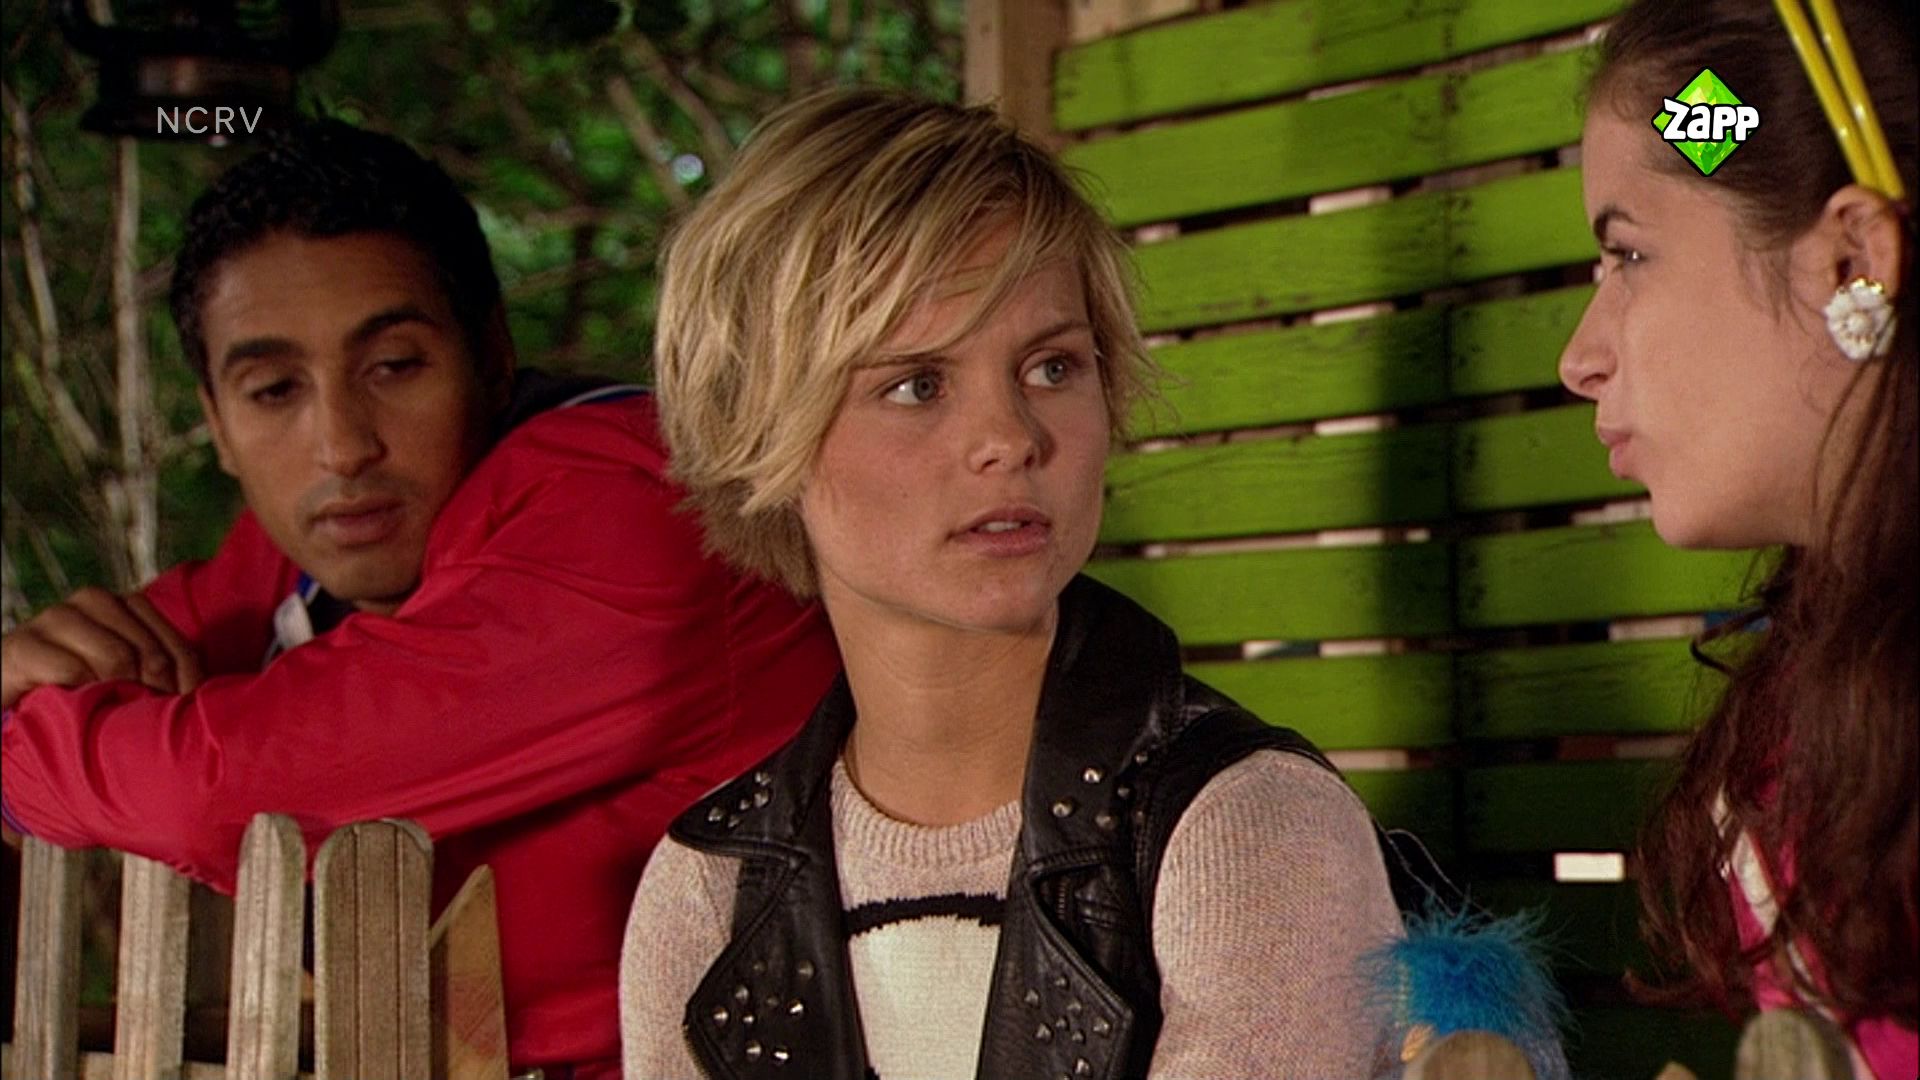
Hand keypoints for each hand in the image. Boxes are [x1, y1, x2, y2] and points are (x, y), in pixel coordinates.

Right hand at [1, 587, 202, 708]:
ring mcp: (56, 617)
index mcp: (127, 605)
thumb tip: (202, 698)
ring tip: (115, 718)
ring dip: (120, 695)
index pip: (179, 647)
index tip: (185, 716)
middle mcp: (94, 600)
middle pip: (151, 653)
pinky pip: (72, 672)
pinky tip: (81, 708)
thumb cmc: (76, 686)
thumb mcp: (126, 677)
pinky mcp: (24, 645)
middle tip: (148, 725)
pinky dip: (83, 696)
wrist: (9, 687)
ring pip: (116, 658)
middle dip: (156, 694)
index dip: (188, 686)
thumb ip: (161, 674)